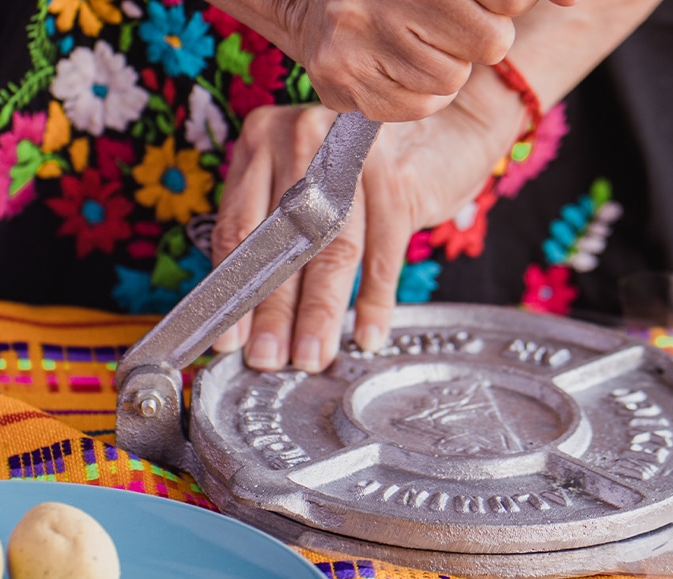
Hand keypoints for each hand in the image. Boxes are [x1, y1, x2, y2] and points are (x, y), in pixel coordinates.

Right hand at [208, 0, 563, 121]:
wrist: (309, 4)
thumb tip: (575, 1)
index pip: (506, 5)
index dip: (504, 7)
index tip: (484, 5)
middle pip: (487, 43)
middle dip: (477, 40)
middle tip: (446, 28)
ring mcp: (355, 38)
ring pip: (451, 80)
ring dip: (446, 70)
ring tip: (414, 47)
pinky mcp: (340, 79)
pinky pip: (417, 107)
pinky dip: (417, 95)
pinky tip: (394, 68)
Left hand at [211, 74, 524, 372]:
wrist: (442, 126)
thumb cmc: (357, 166)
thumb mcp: (302, 179)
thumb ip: (273, 229)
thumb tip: (250, 315)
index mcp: (262, 140)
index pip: (238, 227)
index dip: (232, 290)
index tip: (230, 339)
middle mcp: (301, 137)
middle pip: (281, 242)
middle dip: (274, 310)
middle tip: (268, 358)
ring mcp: (352, 155)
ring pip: (331, 249)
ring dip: (320, 311)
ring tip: (311, 355)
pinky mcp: (398, 177)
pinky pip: (383, 253)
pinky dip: (375, 300)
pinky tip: (366, 334)